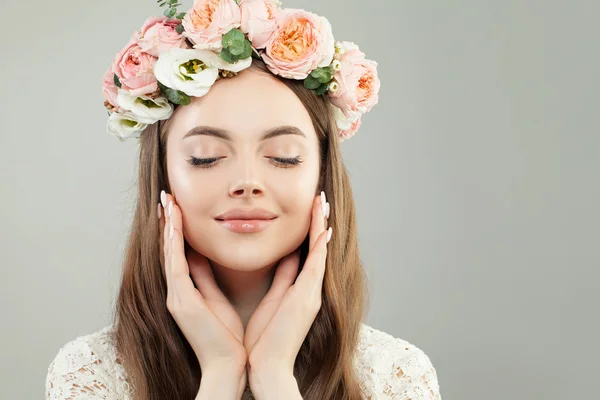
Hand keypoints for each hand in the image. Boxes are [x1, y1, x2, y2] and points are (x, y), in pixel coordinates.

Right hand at [159, 191, 246, 394]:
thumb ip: (209, 278)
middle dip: (167, 223)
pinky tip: (173, 224)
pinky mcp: (182, 302)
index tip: (176, 208)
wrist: (227, 366)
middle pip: (168, 250)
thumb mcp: (217, 299)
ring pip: (168, 254)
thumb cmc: (227, 337)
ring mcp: (176, 297)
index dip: (175, 230)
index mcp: (185, 292)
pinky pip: (175, 266)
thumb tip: (204, 255)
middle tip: (166, 198)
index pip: (178, 254)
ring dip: (167, 227)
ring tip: (167, 202)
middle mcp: (176, 292)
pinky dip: (173, 244)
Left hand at [244, 191, 330, 376]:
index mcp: (302, 290)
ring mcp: (311, 294)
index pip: (309, 253)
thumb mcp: (274, 300)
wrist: (269, 367)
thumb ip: (282, 277)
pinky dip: (320, 247)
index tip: (313, 210)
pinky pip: (316, 266)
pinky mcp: (307, 299)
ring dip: (321, 226)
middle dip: (320, 222)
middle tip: (321, 198)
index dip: (312, 231)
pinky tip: (323, 228)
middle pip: (319, 248)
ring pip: (320, 252)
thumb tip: (286, 256)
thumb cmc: (266, 339)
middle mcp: (310, 289)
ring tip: (323, 203)